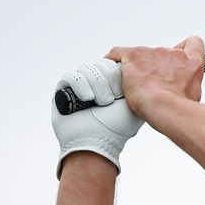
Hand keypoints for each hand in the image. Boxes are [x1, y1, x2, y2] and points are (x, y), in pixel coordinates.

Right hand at [51, 59, 142, 178]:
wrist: (96, 141)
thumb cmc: (117, 126)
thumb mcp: (134, 103)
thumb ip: (138, 84)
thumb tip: (141, 67)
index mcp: (112, 83)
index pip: (113, 63)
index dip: (117, 74)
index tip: (121, 94)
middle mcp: (96, 82)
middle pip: (100, 63)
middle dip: (107, 81)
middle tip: (110, 100)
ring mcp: (80, 85)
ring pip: (86, 68)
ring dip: (96, 85)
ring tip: (100, 103)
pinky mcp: (63, 90)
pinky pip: (71, 75)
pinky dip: (81, 86)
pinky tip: (87, 99)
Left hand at [105, 36, 204, 118]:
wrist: (164, 106)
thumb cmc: (179, 106)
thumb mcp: (193, 95)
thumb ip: (186, 85)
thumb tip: (181, 91)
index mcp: (191, 62)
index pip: (192, 43)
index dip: (183, 50)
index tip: (176, 59)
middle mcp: (173, 54)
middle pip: (162, 54)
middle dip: (156, 66)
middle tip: (153, 83)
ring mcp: (152, 53)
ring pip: (142, 56)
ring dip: (139, 68)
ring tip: (136, 86)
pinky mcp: (134, 55)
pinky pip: (118, 53)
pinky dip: (114, 60)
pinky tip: (113, 69)